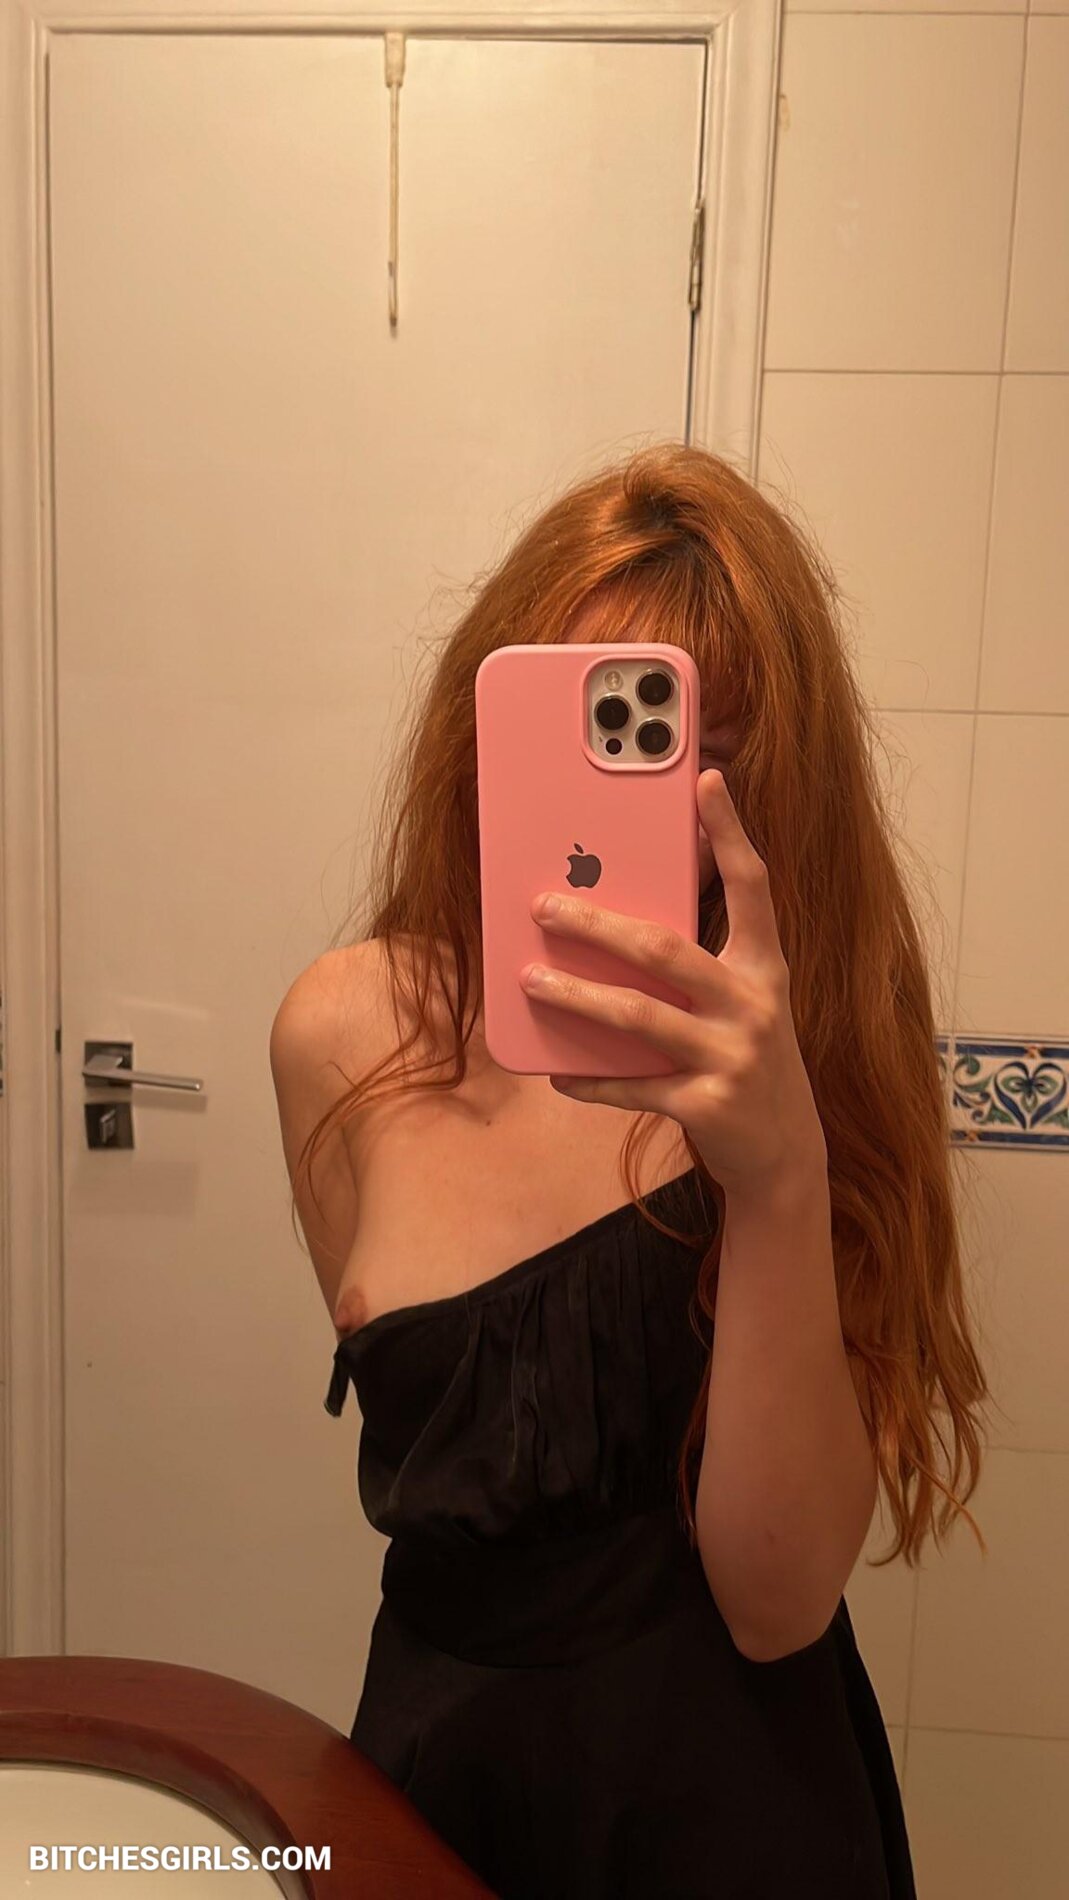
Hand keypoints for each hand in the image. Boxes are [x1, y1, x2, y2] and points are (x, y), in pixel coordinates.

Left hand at [519, 769, 827, 1199]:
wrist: (786, 1152)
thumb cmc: (747, 1057)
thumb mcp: (742, 1001)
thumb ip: (700, 960)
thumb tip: (624, 913)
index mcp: (763, 966)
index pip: (752, 885)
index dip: (731, 831)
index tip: (705, 779)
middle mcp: (754, 1004)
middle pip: (665, 950)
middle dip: (597, 924)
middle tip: (545, 905)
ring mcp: (734, 1056)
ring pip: (639, 1016)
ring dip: (577, 996)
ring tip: (532, 979)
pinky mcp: (708, 1106)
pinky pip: (634, 1086)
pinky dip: (590, 1080)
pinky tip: (555, 1072)